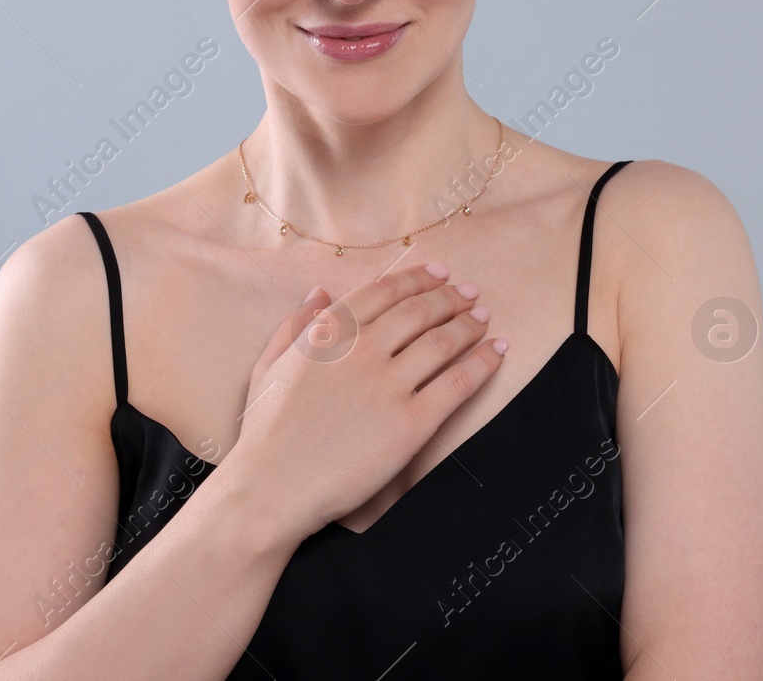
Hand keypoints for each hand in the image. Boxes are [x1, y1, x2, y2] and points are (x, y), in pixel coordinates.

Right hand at [226, 261, 506, 539]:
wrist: (272, 490)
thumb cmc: (265, 434)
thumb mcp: (269, 367)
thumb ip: (296, 325)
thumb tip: (321, 292)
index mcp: (328, 332)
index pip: (384, 291)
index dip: (417, 278)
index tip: (439, 273)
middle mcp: (362, 350)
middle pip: (419, 311)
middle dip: (450, 297)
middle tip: (470, 292)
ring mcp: (388, 385)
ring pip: (443, 341)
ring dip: (470, 323)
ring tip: (484, 317)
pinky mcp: (411, 423)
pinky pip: (458, 382)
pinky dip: (483, 362)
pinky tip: (497, 351)